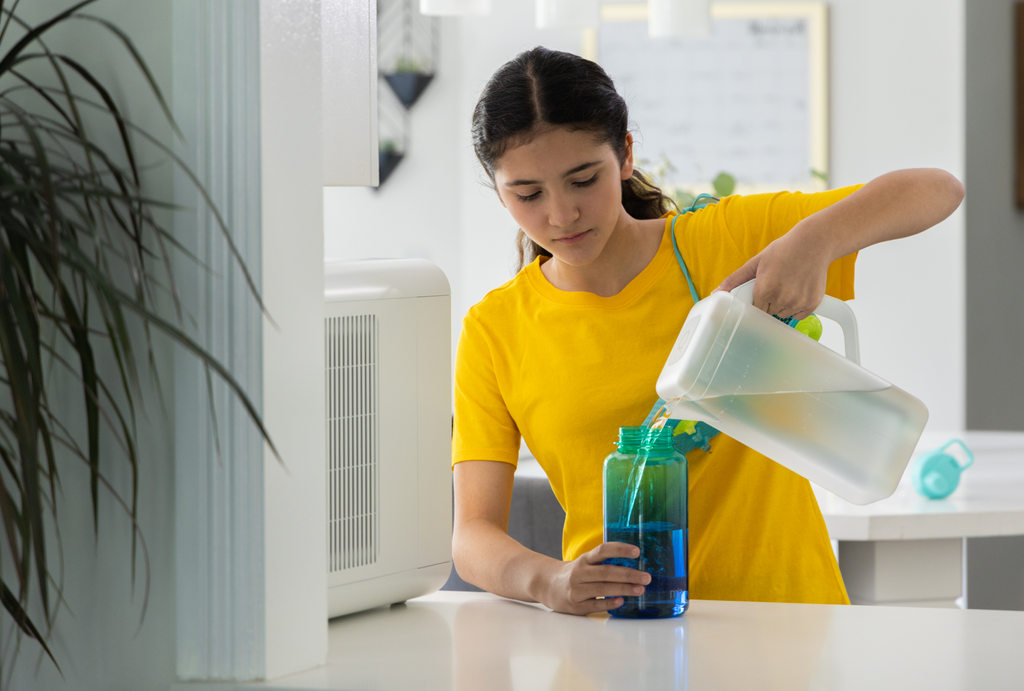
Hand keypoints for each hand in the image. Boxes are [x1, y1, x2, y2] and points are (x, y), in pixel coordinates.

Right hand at [540, 542, 651, 614]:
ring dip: (623, 589)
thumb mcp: (586, 563)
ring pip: (602, 588)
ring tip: (640, 589)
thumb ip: (604, 563)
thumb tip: (636, 565)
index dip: (620, 549)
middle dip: (628, 574)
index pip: (603, 550)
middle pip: (606, 572)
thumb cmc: (575, 574)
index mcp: (585, 560)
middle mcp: (580, 573)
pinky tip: (621, 601)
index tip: (637, 552)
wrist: (547, 585)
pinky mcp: (576, 606)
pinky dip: (609, 603)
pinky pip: (595, 604)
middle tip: (646, 577)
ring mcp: (576, 590)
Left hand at [714, 224, 831, 320]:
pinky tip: (798, 290)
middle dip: (770, 302)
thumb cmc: (784, 250)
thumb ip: (735, 279)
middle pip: (769, 312)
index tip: (760, 295)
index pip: (755, 311)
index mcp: (764, 290)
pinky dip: (798, 306)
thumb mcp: (756, 262)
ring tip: (788, 285)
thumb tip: (717, 293)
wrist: (813, 244)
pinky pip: (799, 314)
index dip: (757, 302)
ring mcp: (797, 303)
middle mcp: (781, 299)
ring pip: (784, 313)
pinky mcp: (811, 304)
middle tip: (776, 284)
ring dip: (784, 304)